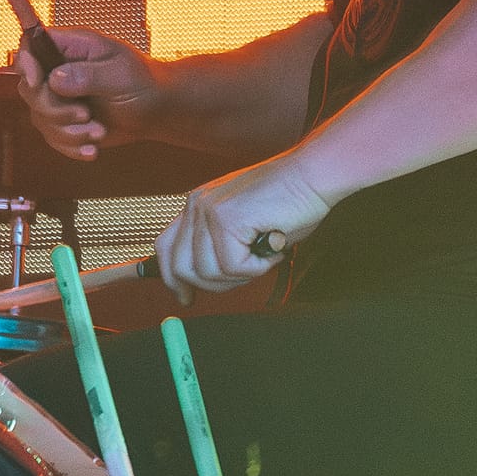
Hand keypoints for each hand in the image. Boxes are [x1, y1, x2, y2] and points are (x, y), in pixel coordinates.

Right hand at [13, 27, 164, 159]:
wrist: (156, 111)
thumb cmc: (142, 83)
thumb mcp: (120, 74)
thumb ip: (88, 75)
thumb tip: (55, 79)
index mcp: (72, 47)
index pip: (31, 45)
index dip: (26, 63)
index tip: (39, 83)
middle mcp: (60, 70)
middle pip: (30, 88)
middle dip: (54, 109)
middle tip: (85, 114)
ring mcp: (59, 97)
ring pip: (39, 117)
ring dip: (68, 131)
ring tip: (98, 131)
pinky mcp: (64, 121)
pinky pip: (52, 137)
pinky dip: (71, 146)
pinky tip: (92, 149)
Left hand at [156, 154, 333, 302]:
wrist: (312, 177)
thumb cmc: (287, 204)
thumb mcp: (243, 227)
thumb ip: (218, 247)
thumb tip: (201, 281)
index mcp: (197, 205)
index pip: (165, 248)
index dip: (172, 278)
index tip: (185, 298)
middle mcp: (197, 205)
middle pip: (181, 267)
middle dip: (214, 284)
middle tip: (246, 273)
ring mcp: (209, 210)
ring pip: (208, 272)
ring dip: (241, 275)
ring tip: (263, 255)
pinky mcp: (227, 218)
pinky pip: (233, 266)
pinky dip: (257, 267)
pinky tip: (271, 248)